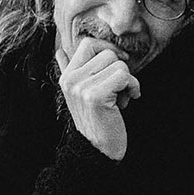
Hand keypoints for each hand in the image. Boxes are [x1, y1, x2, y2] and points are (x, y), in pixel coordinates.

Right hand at [55, 37, 140, 160]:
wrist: (99, 150)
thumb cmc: (97, 119)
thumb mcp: (80, 94)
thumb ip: (70, 71)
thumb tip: (60, 51)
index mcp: (66, 76)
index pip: (88, 43)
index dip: (107, 49)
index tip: (118, 64)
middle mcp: (70, 80)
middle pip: (107, 53)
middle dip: (120, 69)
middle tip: (118, 88)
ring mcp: (81, 88)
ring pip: (118, 64)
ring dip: (128, 81)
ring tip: (120, 97)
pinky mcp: (95, 96)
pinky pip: (124, 76)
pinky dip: (133, 87)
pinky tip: (129, 100)